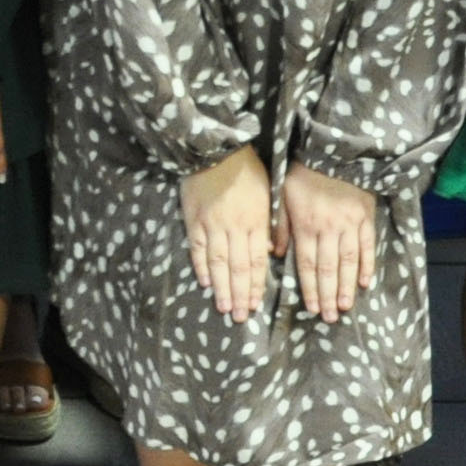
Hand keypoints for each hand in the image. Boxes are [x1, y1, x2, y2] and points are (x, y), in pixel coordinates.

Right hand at [180, 145, 271, 321]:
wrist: (215, 148)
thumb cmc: (247, 169)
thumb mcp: (268, 192)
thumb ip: (271, 223)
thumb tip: (270, 251)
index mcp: (256, 221)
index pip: (257, 261)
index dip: (257, 285)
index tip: (256, 305)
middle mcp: (235, 227)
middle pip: (238, 268)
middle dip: (240, 295)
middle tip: (240, 317)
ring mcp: (212, 225)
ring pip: (217, 263)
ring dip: (222, 287)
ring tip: (224, 308)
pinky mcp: (193, 219)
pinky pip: (197, 248)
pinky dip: (201, 267)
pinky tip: (205, 282)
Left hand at [280, 164, 378, 322]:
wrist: (333, 150)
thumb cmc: (303, 173)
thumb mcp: (283, 195)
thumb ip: (280, 226)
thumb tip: (277, 253)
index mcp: (306, 225)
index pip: (308, 264)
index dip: (310, 288)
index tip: (311, 308)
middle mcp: (328, 229)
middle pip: (328, 269)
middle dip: (328, 295)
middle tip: (328, 317)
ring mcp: (349, 224)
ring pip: (348, 261)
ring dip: (346, 286)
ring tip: (345, 307)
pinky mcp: (366, 217)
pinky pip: (367, 245)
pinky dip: (367, 265)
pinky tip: (364, 282)